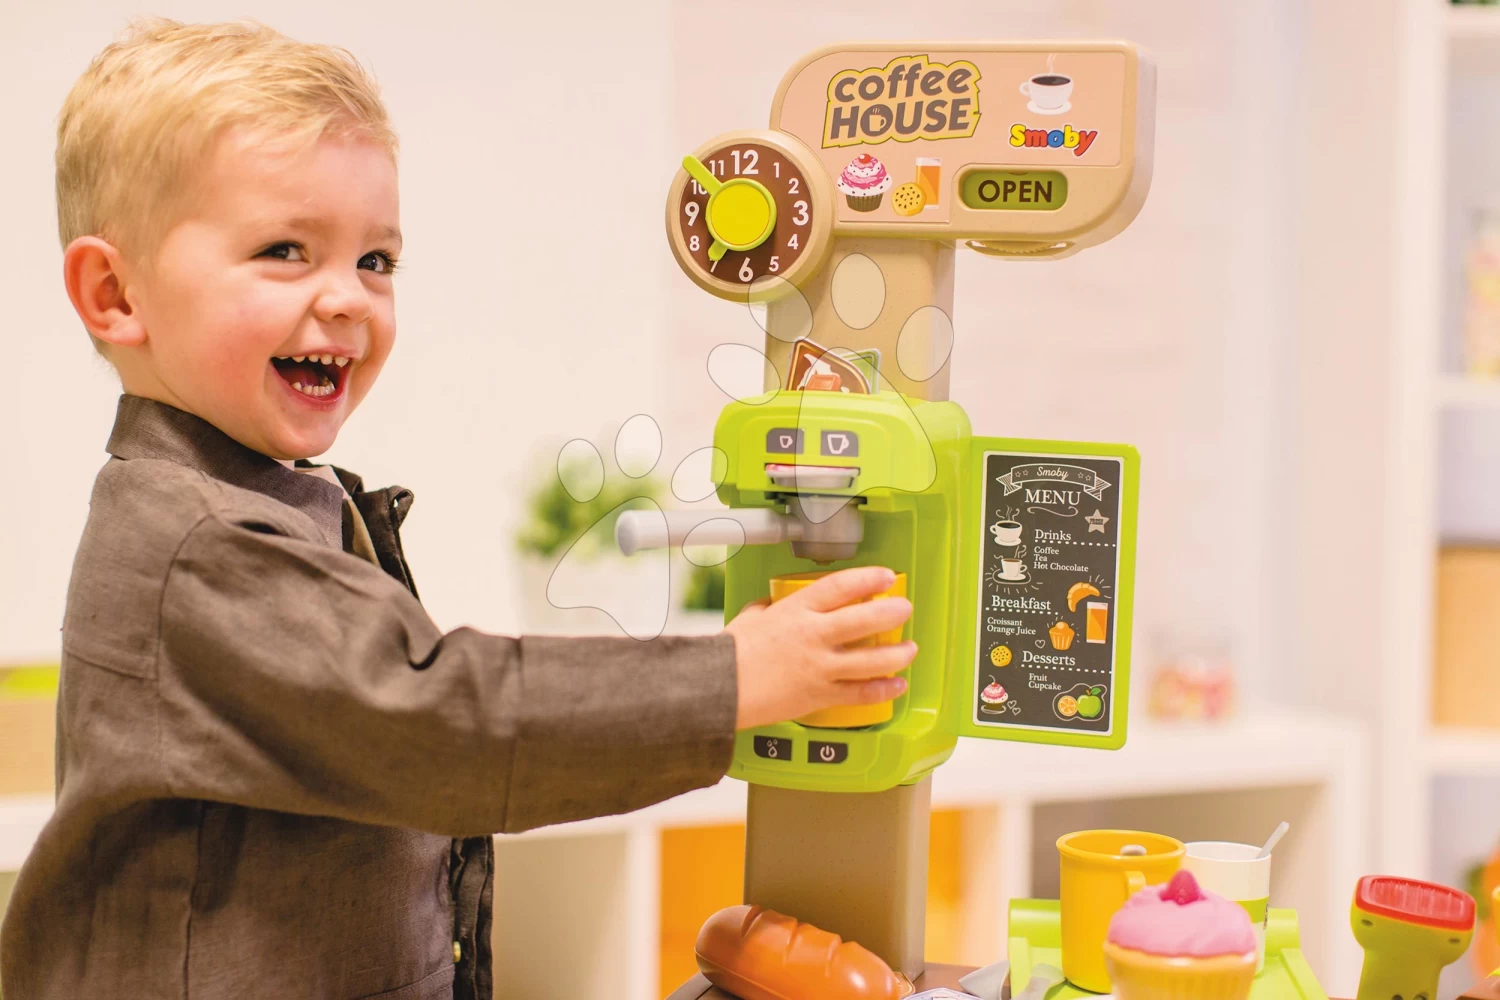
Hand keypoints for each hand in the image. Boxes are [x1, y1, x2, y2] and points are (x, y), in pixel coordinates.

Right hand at [724, 566, 916, 730]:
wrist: (720, 688)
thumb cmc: (730, 654)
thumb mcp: (749, 618)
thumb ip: (767, 610)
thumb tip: (771, 608)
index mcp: (796, 611)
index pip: (841, 586)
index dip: (868, 578)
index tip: (885, 576)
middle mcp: (813, 636)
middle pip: (865, 619)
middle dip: (891, 612)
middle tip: (904, 608)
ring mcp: (820, 666)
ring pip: (870, 659)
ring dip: (896, 654)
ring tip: (910, 650)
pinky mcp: (820, 695)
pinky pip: (858, 692)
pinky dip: (881, 690)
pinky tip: (895, 685)